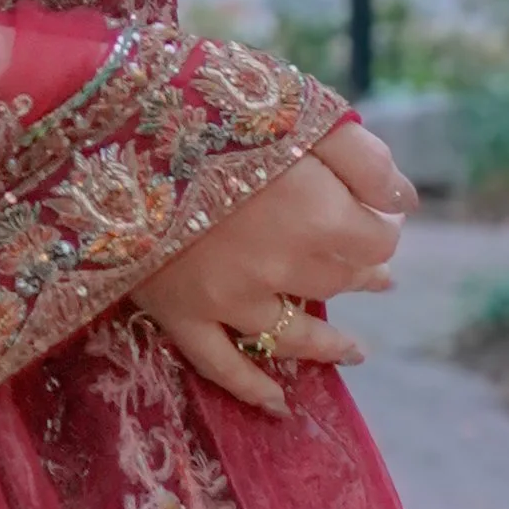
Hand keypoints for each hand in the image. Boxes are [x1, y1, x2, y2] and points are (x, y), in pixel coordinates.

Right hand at [130, 120, 415, 417]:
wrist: (104, 126)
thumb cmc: (204, 103)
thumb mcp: (298, 107)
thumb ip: (362, 156)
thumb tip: (404, 202)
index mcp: (317, 213)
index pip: (378, 239)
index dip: (384, 226)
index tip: (379, 213)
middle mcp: (281, 267)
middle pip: (340, 281)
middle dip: (360, 273)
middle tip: (374, 271)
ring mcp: (229, 299)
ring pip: (295, 334)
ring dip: (330, 342)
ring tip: (355, 349)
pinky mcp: (180, 312)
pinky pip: (222, 366)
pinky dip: (253, 388)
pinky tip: (279, 405)